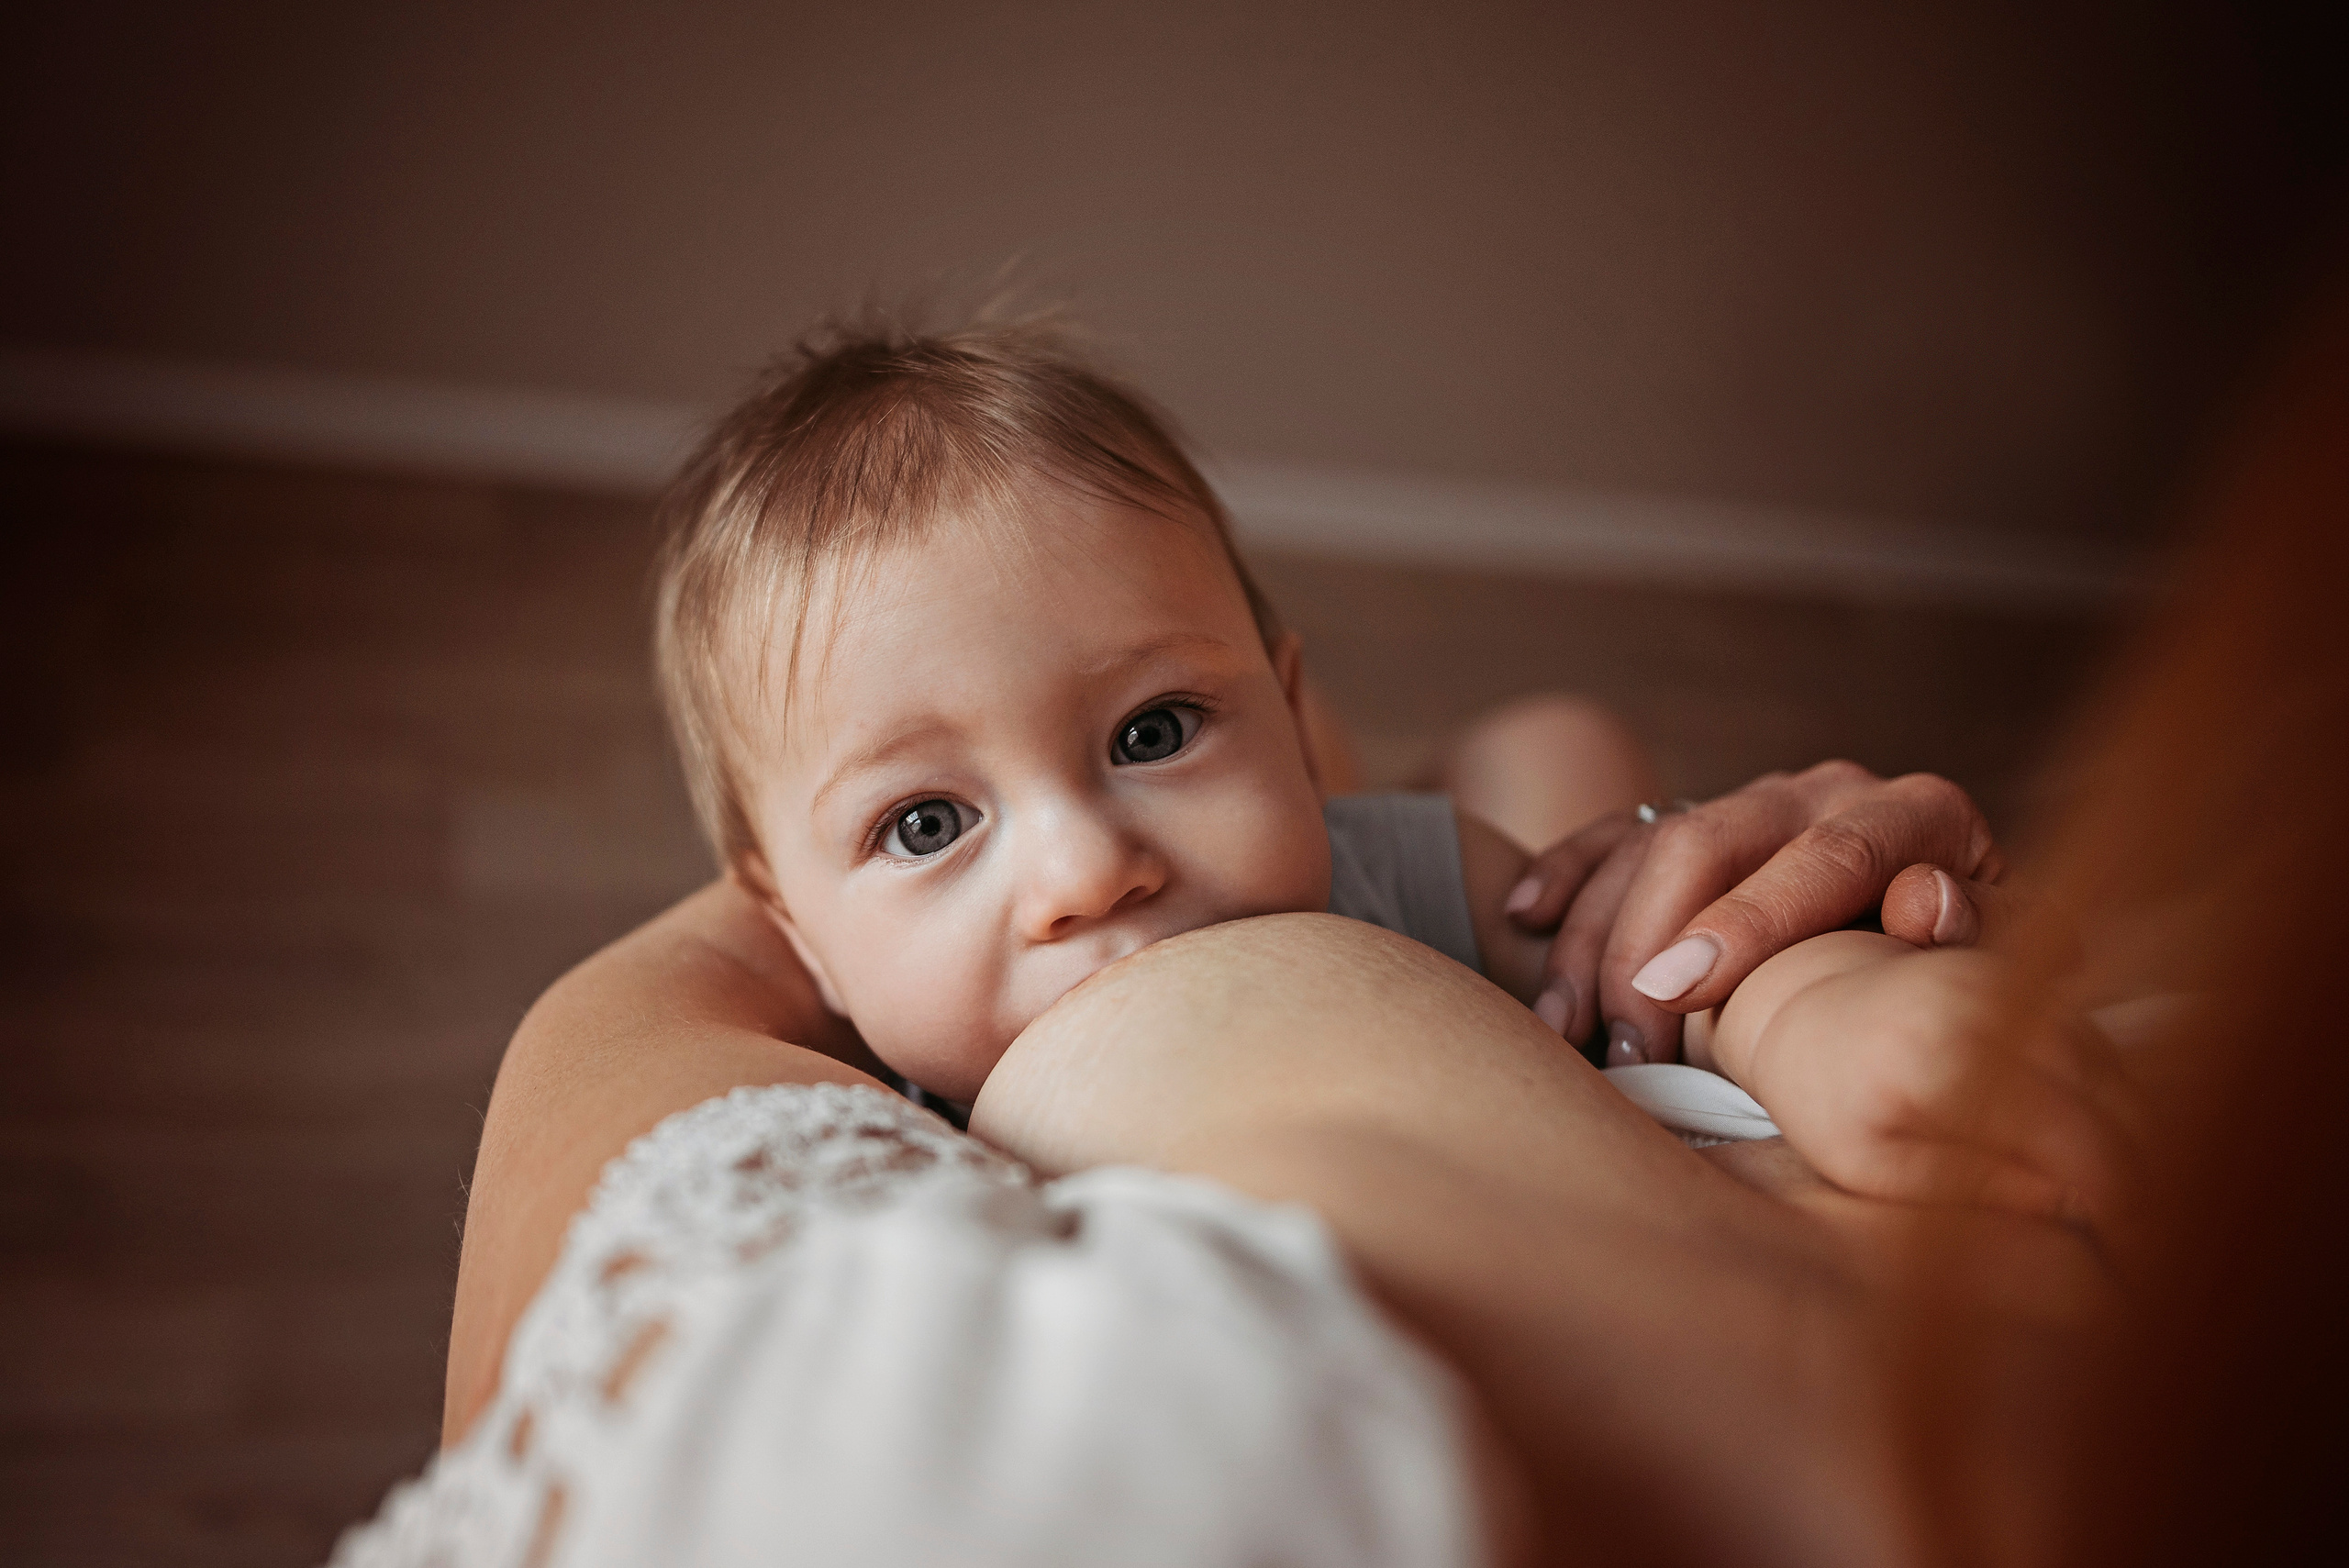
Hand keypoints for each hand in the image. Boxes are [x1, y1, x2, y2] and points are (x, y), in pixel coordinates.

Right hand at [1504, 761, 2002, 1064]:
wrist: (1962, 929)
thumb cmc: (1983, 965)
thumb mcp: (2013, 954)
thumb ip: (1985, 933)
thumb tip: (1928, 900)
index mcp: (1916, 812)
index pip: (1824, 858)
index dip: (1746, 924)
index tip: (1680, 991)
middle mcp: (1825, 789)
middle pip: (1707, 842)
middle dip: (1646, 945)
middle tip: (1621, 1045)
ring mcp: (1756, 800)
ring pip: (1648, 845)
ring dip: (1594, 936)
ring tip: (1565, 1026)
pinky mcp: (1702, 817)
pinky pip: (1614, 832)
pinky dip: (1567, 872)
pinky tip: (1524, 916)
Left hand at [1737, 944, 2143, 1238]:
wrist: (1800, 1001)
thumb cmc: (1829, 1100)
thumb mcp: (1874, 1166)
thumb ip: (1970, 1188)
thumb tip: (2076, 1209)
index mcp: (1943, 1065)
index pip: (2079, 1141)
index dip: (2125, 1201)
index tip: (2138, 1253)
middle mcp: (1987, 1010)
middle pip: (2117, 1101)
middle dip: (2145, 1171)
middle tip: (2147, 1237)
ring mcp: (2009, 981)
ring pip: (2119, 1067)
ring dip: (2137, 1132)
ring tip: (2134, 1199)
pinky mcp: (2020, 970)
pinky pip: (2096, 1039)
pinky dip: (2114, 1091)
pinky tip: (2107, 1143)